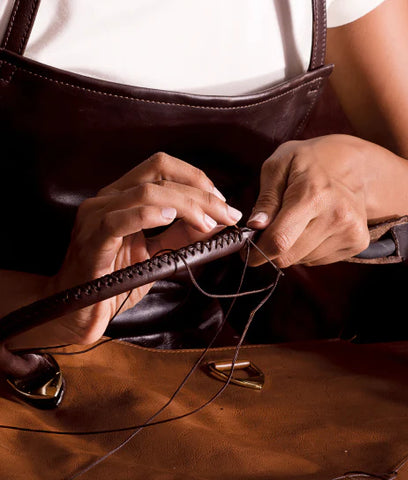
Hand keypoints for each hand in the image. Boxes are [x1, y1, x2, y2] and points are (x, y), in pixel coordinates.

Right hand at [13, 153, 241, 346]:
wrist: (79, 311)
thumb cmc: (116, 280)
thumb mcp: (158, 253)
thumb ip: (183, 235)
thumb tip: (217, 220)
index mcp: (122, 197)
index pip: (161, 167)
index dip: (195, 178)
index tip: (222, 201)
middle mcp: (107, 199)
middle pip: (159, 175)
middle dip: (201, 193)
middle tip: (227, 213)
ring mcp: (96, 218)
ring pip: (146, 193)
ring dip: (186, 204)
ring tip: (208, 223)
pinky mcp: (92, 242)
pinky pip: (119, 220)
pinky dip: (148, 215)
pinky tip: (171, 218)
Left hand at [247, 135, 369, 266]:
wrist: (355, 165)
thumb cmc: (310, 162)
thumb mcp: (279, 166)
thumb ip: (266, 199)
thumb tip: (255, 226)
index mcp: (313, 195)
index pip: (279, 240)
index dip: (257, 251)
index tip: (246, 249)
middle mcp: (336, 216)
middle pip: (288, 256)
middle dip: (272, 248)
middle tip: (271, 229)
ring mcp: (350, 231)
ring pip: (302, 260)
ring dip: (292, 247)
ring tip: (299, 220)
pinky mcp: (358, 242)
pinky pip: (318, 261)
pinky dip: (308, 249)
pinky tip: (314, 226)